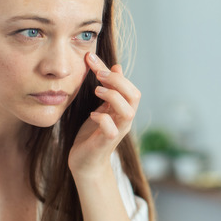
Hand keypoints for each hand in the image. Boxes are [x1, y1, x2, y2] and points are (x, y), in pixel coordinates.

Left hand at [68, 52, 140, 181]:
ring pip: (127, 111)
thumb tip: (116, 66)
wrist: (85, 163)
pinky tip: (92, 114)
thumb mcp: (101, 107)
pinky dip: (102, 119)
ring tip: (96, 91)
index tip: (91, 58)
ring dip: (113, 97)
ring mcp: (117, 131)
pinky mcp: (106, 143)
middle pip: (134, 95)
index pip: (128, 86)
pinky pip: (111, 129)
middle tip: (98, 74)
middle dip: (117, 81)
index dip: (112, 71)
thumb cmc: (93, 134)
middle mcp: (124, 120)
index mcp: (124, 109)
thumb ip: (109, 89)